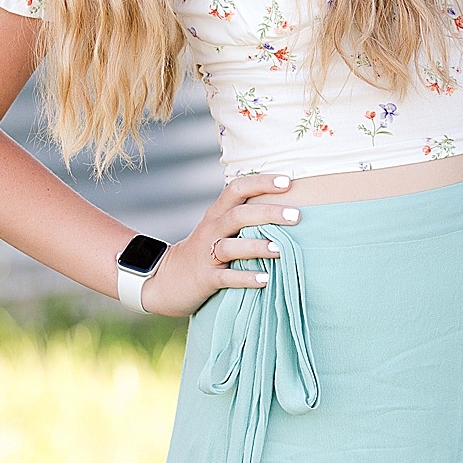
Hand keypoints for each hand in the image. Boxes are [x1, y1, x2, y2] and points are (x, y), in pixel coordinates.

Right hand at [137, 173, 299, 316]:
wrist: (165, 281)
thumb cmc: (206, 250)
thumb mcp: (220, 228)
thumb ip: (246, 215)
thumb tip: (289, 203)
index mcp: (217, 213)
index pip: (237, 188)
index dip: (261, 183)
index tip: (288, 182)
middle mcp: (211, 230)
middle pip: (238, 215)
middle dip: (268, 213)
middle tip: (296, 216)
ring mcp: (206, 255)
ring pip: (230, 247)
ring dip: (257, 247)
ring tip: (281, 249)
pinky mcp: (205, 279)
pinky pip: (226, 278)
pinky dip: (245, 278)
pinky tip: (265, 279)